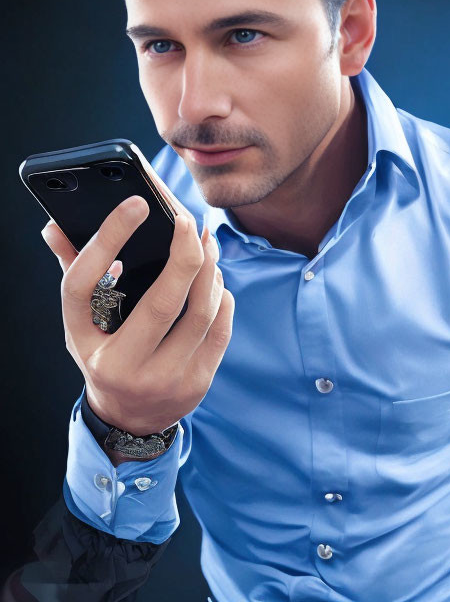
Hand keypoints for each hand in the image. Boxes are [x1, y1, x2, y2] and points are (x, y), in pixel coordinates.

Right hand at [41, 181, 233, 443]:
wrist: (129, 419)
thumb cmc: (104, 354)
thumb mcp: (81, 323)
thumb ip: (74, 271)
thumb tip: (55, 227)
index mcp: (88, 343)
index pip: (89, 284)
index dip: (110, 237)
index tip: (136, 203)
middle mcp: (125, 366)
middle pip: (163, 303)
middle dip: (184, 253)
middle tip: (189, 219)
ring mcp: (166, 379)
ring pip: (200, 313)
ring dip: (210, 270)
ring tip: (206, 243)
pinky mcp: (198, 383)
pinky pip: (220, 328)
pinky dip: (221, 295)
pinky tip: (215, 278)